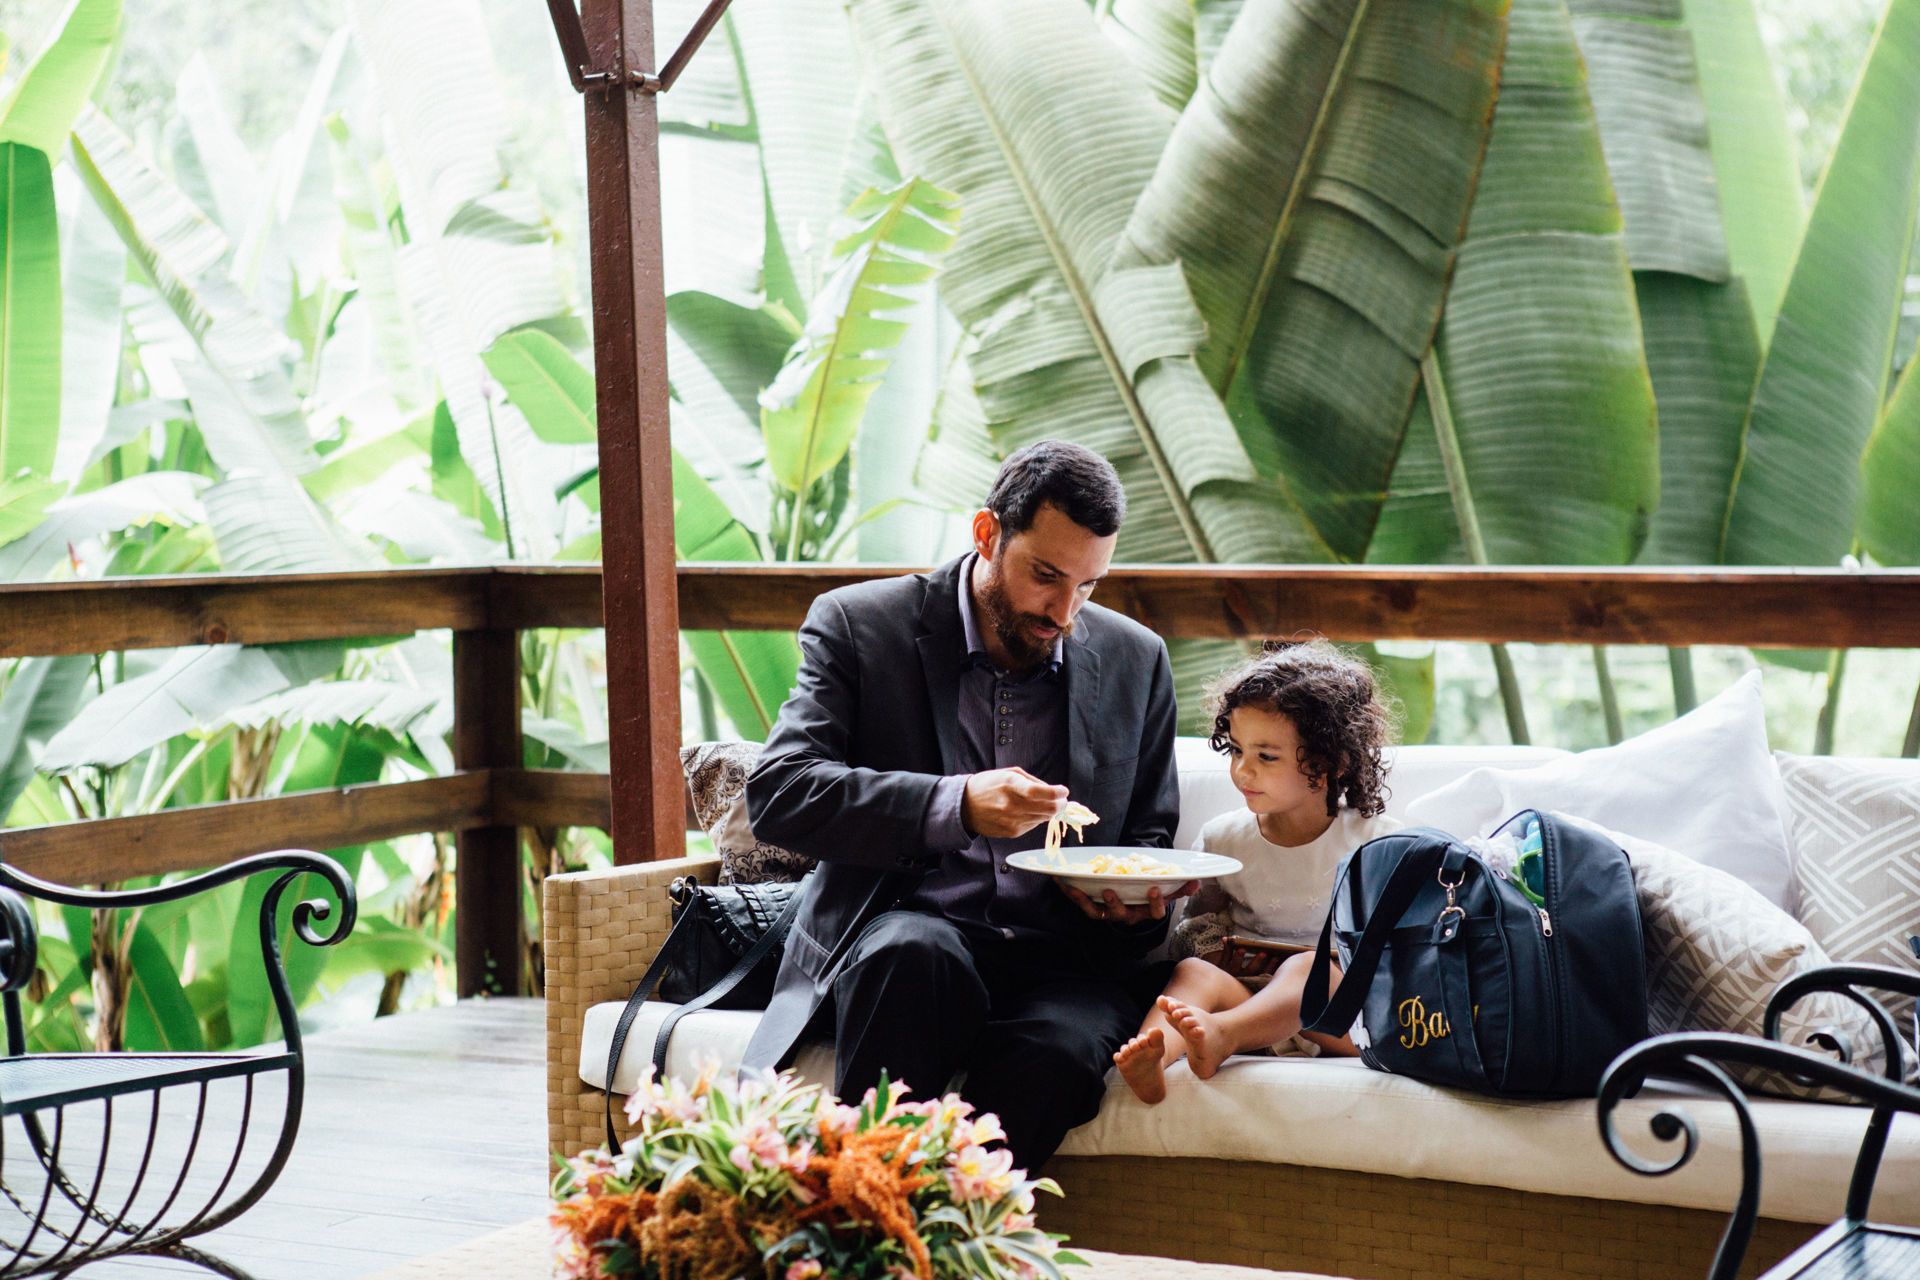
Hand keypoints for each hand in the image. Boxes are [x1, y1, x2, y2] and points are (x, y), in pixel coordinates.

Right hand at [960, 768, 1068, 839]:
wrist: (965, 806)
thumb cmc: (989, 786)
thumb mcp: (1009, 774)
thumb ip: (1032, 781)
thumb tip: (1053, 791)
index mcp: (1010, 785)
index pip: (1041, 792)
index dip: (1057, 793)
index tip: (1064, 791)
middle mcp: (1011, 805)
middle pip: (1048, 809)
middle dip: (1060, 804)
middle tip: (1062, 799)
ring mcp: (1011, 821)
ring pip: (1043, 818)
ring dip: (1050, 811)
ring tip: (1046, 804)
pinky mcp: (1011, 832)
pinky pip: (1033, 825)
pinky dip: (1036, 818)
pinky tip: (1029, 811)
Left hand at [1063, 880, 1198, 926]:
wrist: (1133, 896)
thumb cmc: (1149, 891)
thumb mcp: (1166, 889)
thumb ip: (1180, 887)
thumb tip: (1197, 882)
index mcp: (1147, 911)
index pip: (1154, 912)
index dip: (1155, 903)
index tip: (1154, 889)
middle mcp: (1127, 915)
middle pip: (1120, 914)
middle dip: (1114, 904)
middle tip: (1109, 891)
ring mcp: (1109, 912)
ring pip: (1096, 912)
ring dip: (1084, 901)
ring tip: (1075, 889)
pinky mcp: (1093, 907)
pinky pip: (1080, 902)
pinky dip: (1069, 892)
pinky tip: (1059, 879)